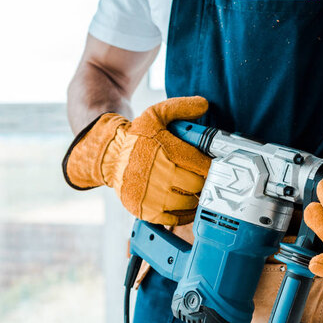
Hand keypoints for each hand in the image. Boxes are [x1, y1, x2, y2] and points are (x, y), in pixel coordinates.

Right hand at [63, 96, 210, 224]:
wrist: (109, 156)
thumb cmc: (137, 137)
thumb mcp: (155, 115)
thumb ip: (180, 107)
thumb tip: (204, 104)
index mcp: (167, 152)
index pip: (203, 166)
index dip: (212, 167)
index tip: (214, 168)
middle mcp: (161, 175)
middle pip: (198, 185)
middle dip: (204, 182)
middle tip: (204, 180)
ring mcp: (153, 196)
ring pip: (190, 202)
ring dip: (196, 197)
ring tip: (194, 191)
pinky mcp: (147, 211)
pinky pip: (177, 218)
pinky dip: (185, 213)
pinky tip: (187, 205)